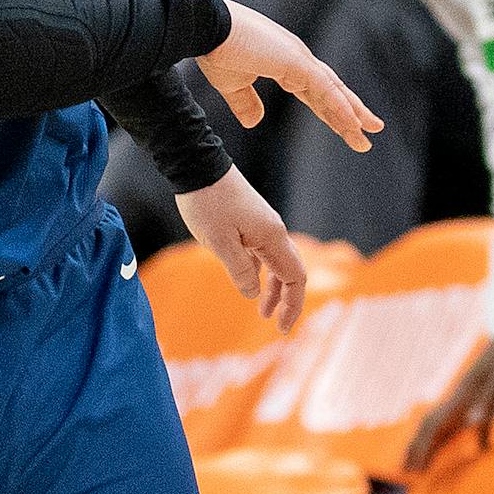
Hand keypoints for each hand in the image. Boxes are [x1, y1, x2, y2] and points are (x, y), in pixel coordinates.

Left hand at [174, 166, 308, 331]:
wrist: (198, 164)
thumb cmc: (207, 203)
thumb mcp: (220, 243)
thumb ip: (239, 271)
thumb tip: (252, 294)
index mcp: (272, 237)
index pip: (295, 278)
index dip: (293, 305)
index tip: (282, 328)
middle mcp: (274, 231)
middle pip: (291, 271)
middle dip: (287, 300)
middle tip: (278, 326)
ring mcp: (263, 225)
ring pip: (276, 262)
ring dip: (273, 288)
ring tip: (262, 311)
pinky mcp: (251, 220)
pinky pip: (263, 252)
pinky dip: (261, 272)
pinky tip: (249, 282)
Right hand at [197, 0, 382, 151]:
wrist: (205, 29)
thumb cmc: (216, 49)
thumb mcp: (233, 84)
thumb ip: (246, 103)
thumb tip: (256, 122)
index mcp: (285, 63)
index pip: (316, 92)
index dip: (332, 110)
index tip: (348, 126)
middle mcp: (297, 59)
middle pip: (332, 91)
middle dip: (352, 111)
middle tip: (372, 129)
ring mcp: (299, 59)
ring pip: (333, 91)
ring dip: (352, 112)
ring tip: (370, 132)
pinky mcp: (295, 61)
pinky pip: (323, 89)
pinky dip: (339, 106)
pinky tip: (352, 123)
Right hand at [404, 334, 493, 470]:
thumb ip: (490, 400)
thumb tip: (472, 423)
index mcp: (465, 395)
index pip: (435, 424)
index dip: (422, 447)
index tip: (411, 469)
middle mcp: (463, 396)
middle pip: (433, 424)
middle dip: (417, 447)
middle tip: (404, 470)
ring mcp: (473, 396)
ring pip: (447, 423)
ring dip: (434, 444)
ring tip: (426, 462)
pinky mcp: (486, 396)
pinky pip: (469, 422)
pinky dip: (466, 438)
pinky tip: (477, 449)